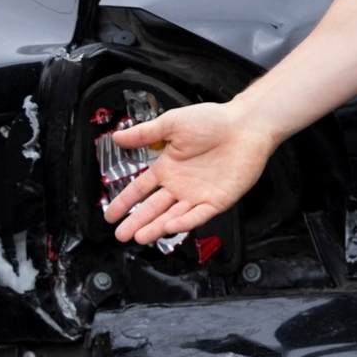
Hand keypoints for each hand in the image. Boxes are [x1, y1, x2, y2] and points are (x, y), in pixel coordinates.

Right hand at [100, 100, 276, 245]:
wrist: (245, 124)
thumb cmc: (213, 120)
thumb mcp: (171, 124)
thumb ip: (144, 134)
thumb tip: (117, 137)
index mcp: (168, 168)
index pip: (141, 190)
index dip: (125, 202)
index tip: (110, 215)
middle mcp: (180, 185)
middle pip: (153, 208)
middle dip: (136, 221)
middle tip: (121, 234)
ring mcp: (198, 194)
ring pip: (173, 216)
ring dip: (156, 227)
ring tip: (139, 236)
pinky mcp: (218, 200)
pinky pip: (198, 215)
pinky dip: (184, 222)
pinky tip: (170, 226)